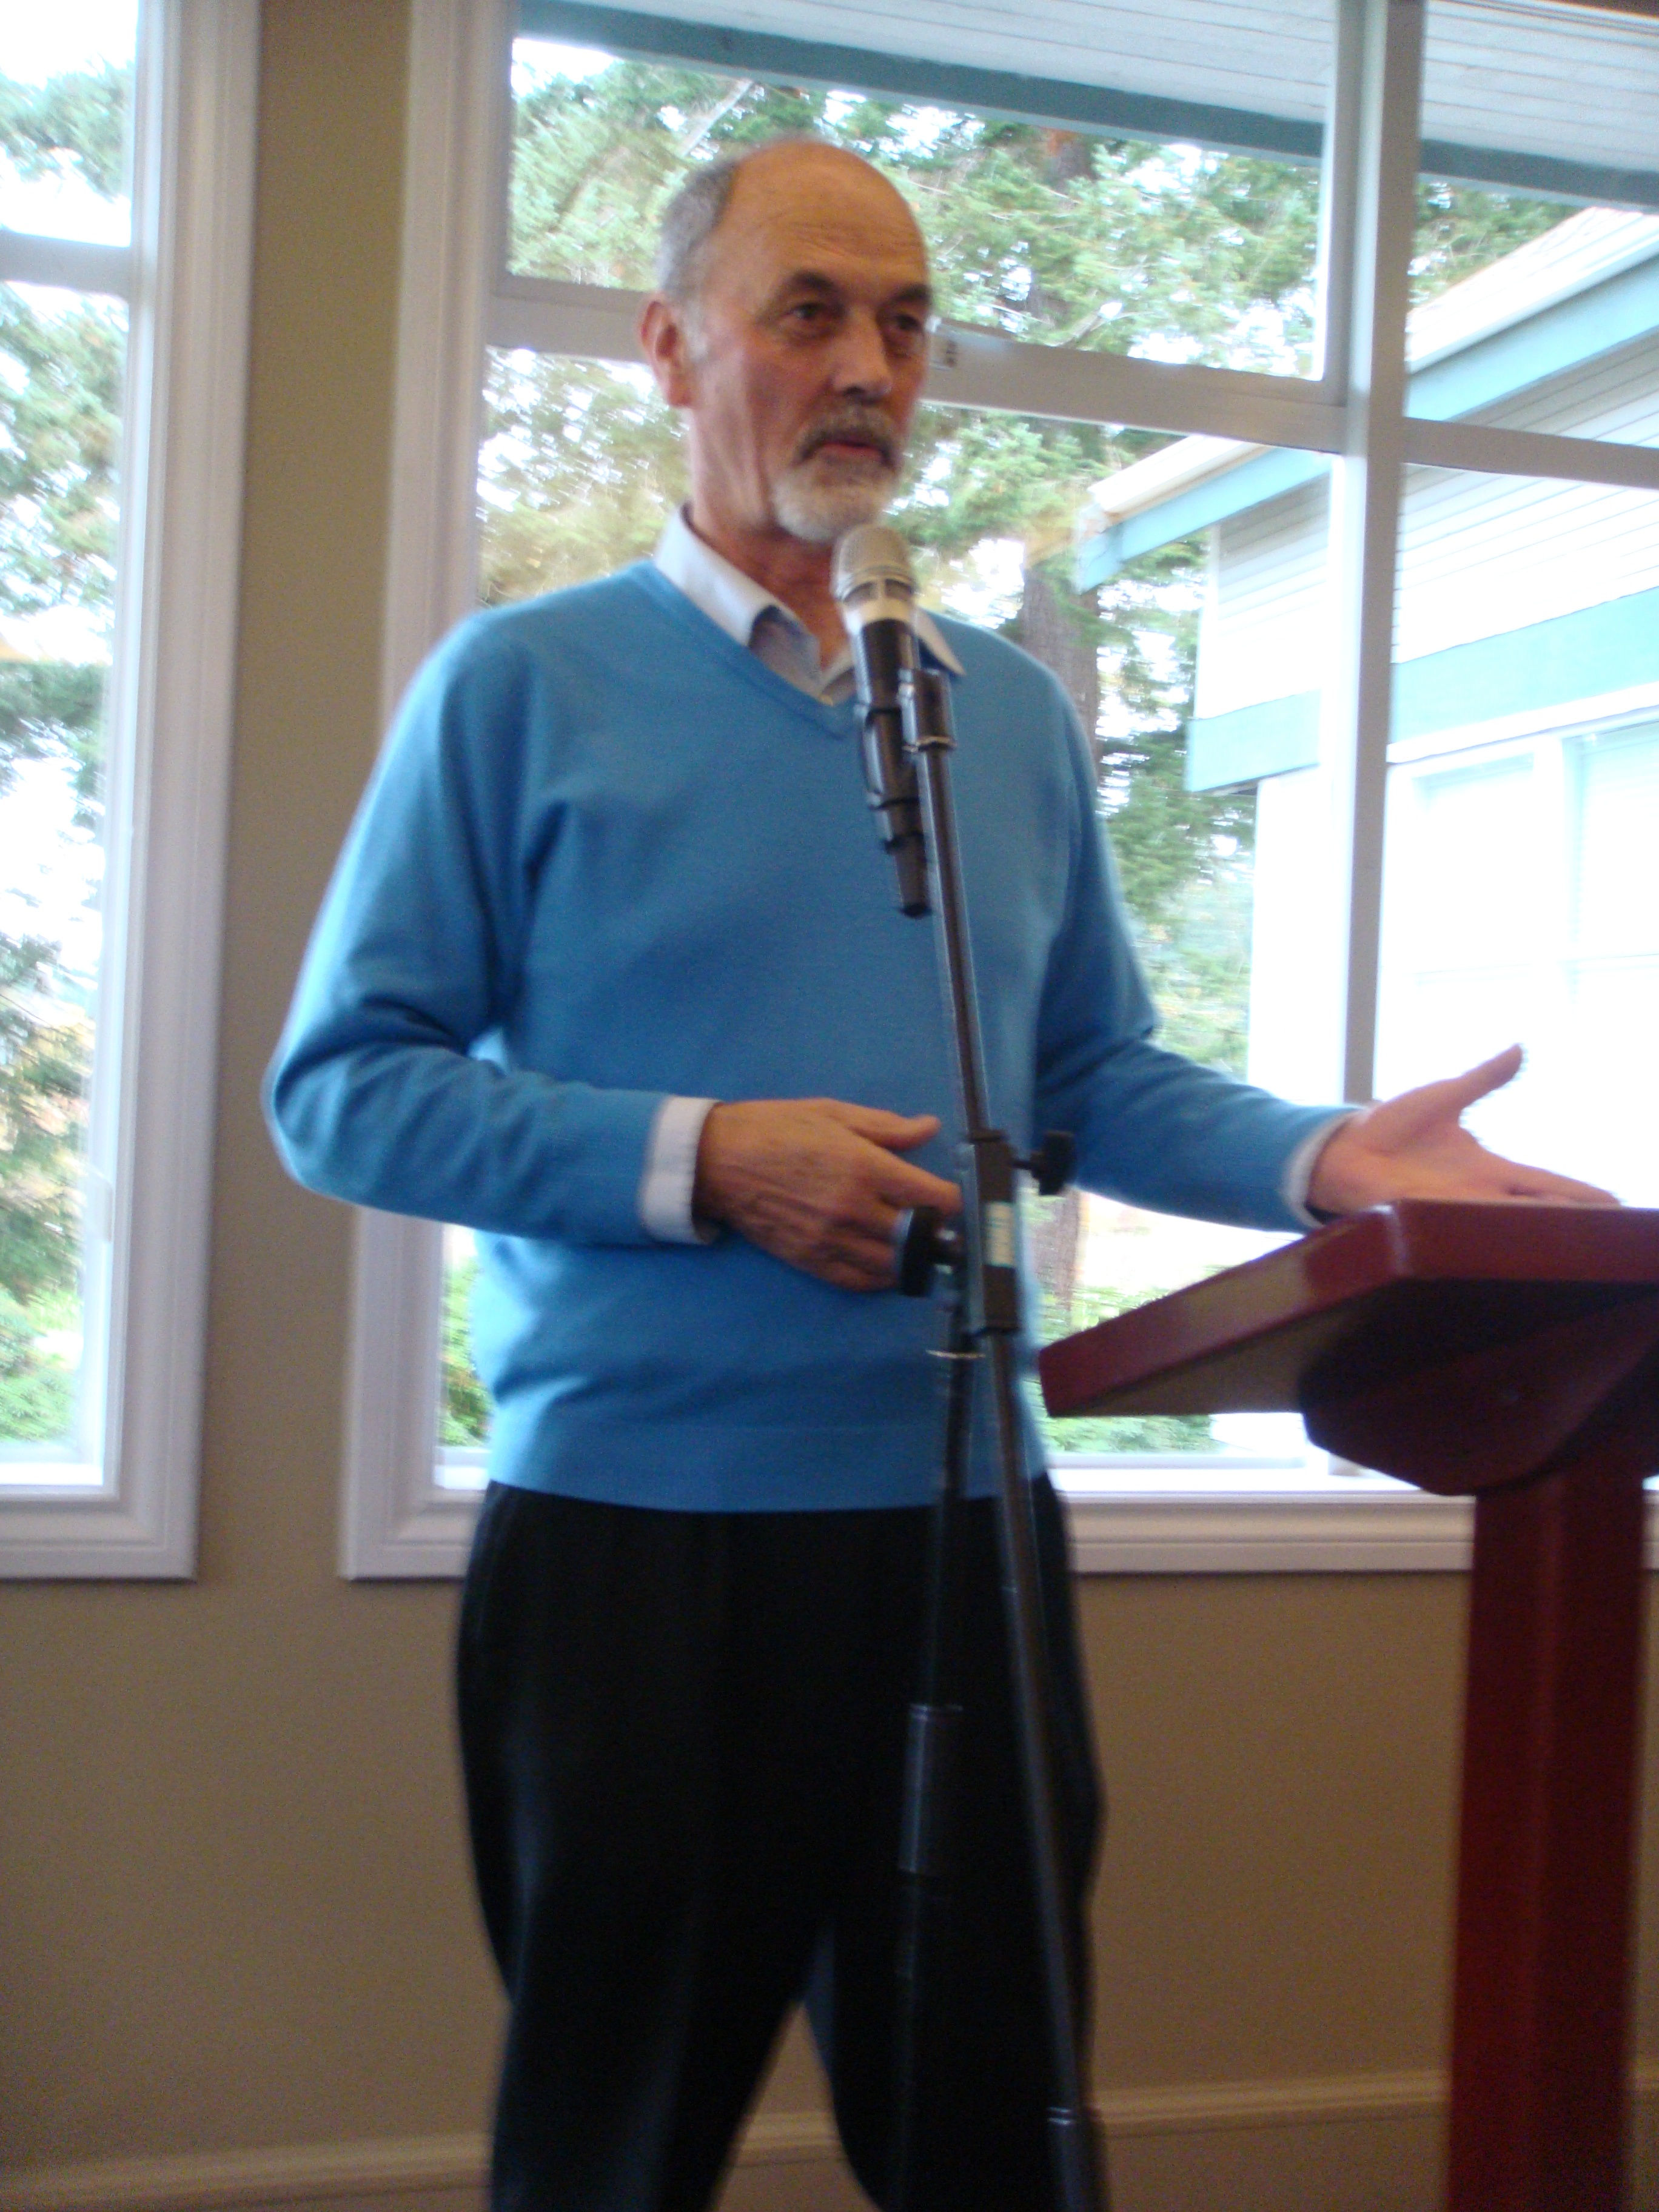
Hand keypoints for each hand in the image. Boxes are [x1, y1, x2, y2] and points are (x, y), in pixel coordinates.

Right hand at [693, 1097, 960, 1290]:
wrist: (717, 1160)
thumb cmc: (775, 1128)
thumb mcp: (833, 1113)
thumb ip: (886, 1127)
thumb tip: (929, 1128)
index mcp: (864, 1167)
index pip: (933, 1198)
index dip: (953, 1201)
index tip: (953, 1198)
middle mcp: (853, 1209)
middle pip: (919, 1237)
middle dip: (936, 1232)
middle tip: (938, 1224)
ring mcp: (831, 1239)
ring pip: (892, 1266)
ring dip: (911, 1259)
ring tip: (915, 1246)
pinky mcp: (810, 1259)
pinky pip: (858, 1281)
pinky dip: (880, 1279)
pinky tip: (886, 1266)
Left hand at [1306, 1045, 1616, 1214]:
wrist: (1343, 1147)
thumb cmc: (1391, 1126)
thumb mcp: (1445, 1095)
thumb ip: (1484, 1078)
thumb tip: (1520, 1047)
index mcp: (1490, 1168)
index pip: (1548, 1183)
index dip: (1581, 1193)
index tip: (1616, 1203)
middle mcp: (1479, 1194)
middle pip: (1538, 1211)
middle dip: (1572, 1223)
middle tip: (1613, 1234)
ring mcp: (1453, 1209)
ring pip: (1507, 1225)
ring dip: (1537, 1233)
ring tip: (1575, 1244)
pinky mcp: (1425, 1215)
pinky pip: (1463, 1229)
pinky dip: (1486, 1237)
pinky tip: (1510, 1244)